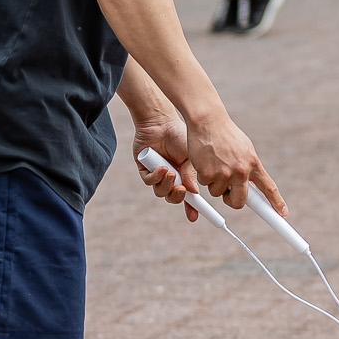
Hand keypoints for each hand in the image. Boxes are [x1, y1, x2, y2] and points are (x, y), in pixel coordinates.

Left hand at [133, 109, 198, 223]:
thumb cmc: (179, 136)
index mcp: (185, 176)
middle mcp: (171, 177)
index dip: (192, 208)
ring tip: (171, 173)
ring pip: (160, 192)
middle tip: (181, 190)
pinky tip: (162, 168)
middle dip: (177, 197)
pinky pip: (150, 181)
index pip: (189, 196)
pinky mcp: (145, 169)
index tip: (194, 216)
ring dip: (166, 186)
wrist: (161, 122)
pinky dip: (156, 177)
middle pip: (173, 197)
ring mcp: (158, 174)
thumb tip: (193, 192)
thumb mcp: (191, 156)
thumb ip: (191, 174)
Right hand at [184, 107, 283, 213]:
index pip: (269, 187)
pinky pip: (205, 185)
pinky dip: (203, 176)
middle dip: (232, 200)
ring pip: (219, 193)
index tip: (283, 214)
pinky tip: (205, 160)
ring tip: (213, 163)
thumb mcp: (244, 149)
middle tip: (227, 193)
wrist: (208, 120)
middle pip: (240, 202)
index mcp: (253, 163)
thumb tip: (253, 186)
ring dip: (214, 183)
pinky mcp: (208, 173)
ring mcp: (225, 173)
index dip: (277, 202)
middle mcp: (241, 171)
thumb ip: (249, 166)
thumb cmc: (226, 133)